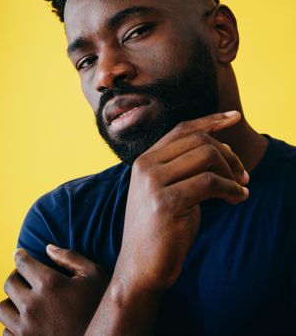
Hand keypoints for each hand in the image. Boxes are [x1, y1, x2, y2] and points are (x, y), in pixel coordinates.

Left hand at [0, 246, 108, 335]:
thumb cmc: (99, 307)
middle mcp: (33, 305)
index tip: (19, 253)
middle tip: (24, 275)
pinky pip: (5, 330)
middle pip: (10, 283)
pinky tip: (25, 319)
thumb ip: (70, 258)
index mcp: (50, 284)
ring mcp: (26, 329)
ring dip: (11, 300)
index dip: (20, 255)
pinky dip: (12, 323)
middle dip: (16, 276)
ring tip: (22, 298)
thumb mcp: (94, 274)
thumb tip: (48, 248)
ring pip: (2, 308)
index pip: (23, 263)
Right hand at [114, 111, 248, 293]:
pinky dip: (231, 189)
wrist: (141, 267)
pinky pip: (210, 182)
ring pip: (206, 156)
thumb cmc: (161, 229)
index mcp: (145, 159)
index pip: (182, 128)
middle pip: (198, 140)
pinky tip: (237, 198)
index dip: (210, 120)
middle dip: (228, 154)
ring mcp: (153, 183)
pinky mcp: (166, 202)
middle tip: (242, 175)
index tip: (234, 117)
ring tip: (240, 189)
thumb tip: (221, 146)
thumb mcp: (170, 189)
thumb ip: (186, 166)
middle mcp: (146, 165)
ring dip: (232, 172)